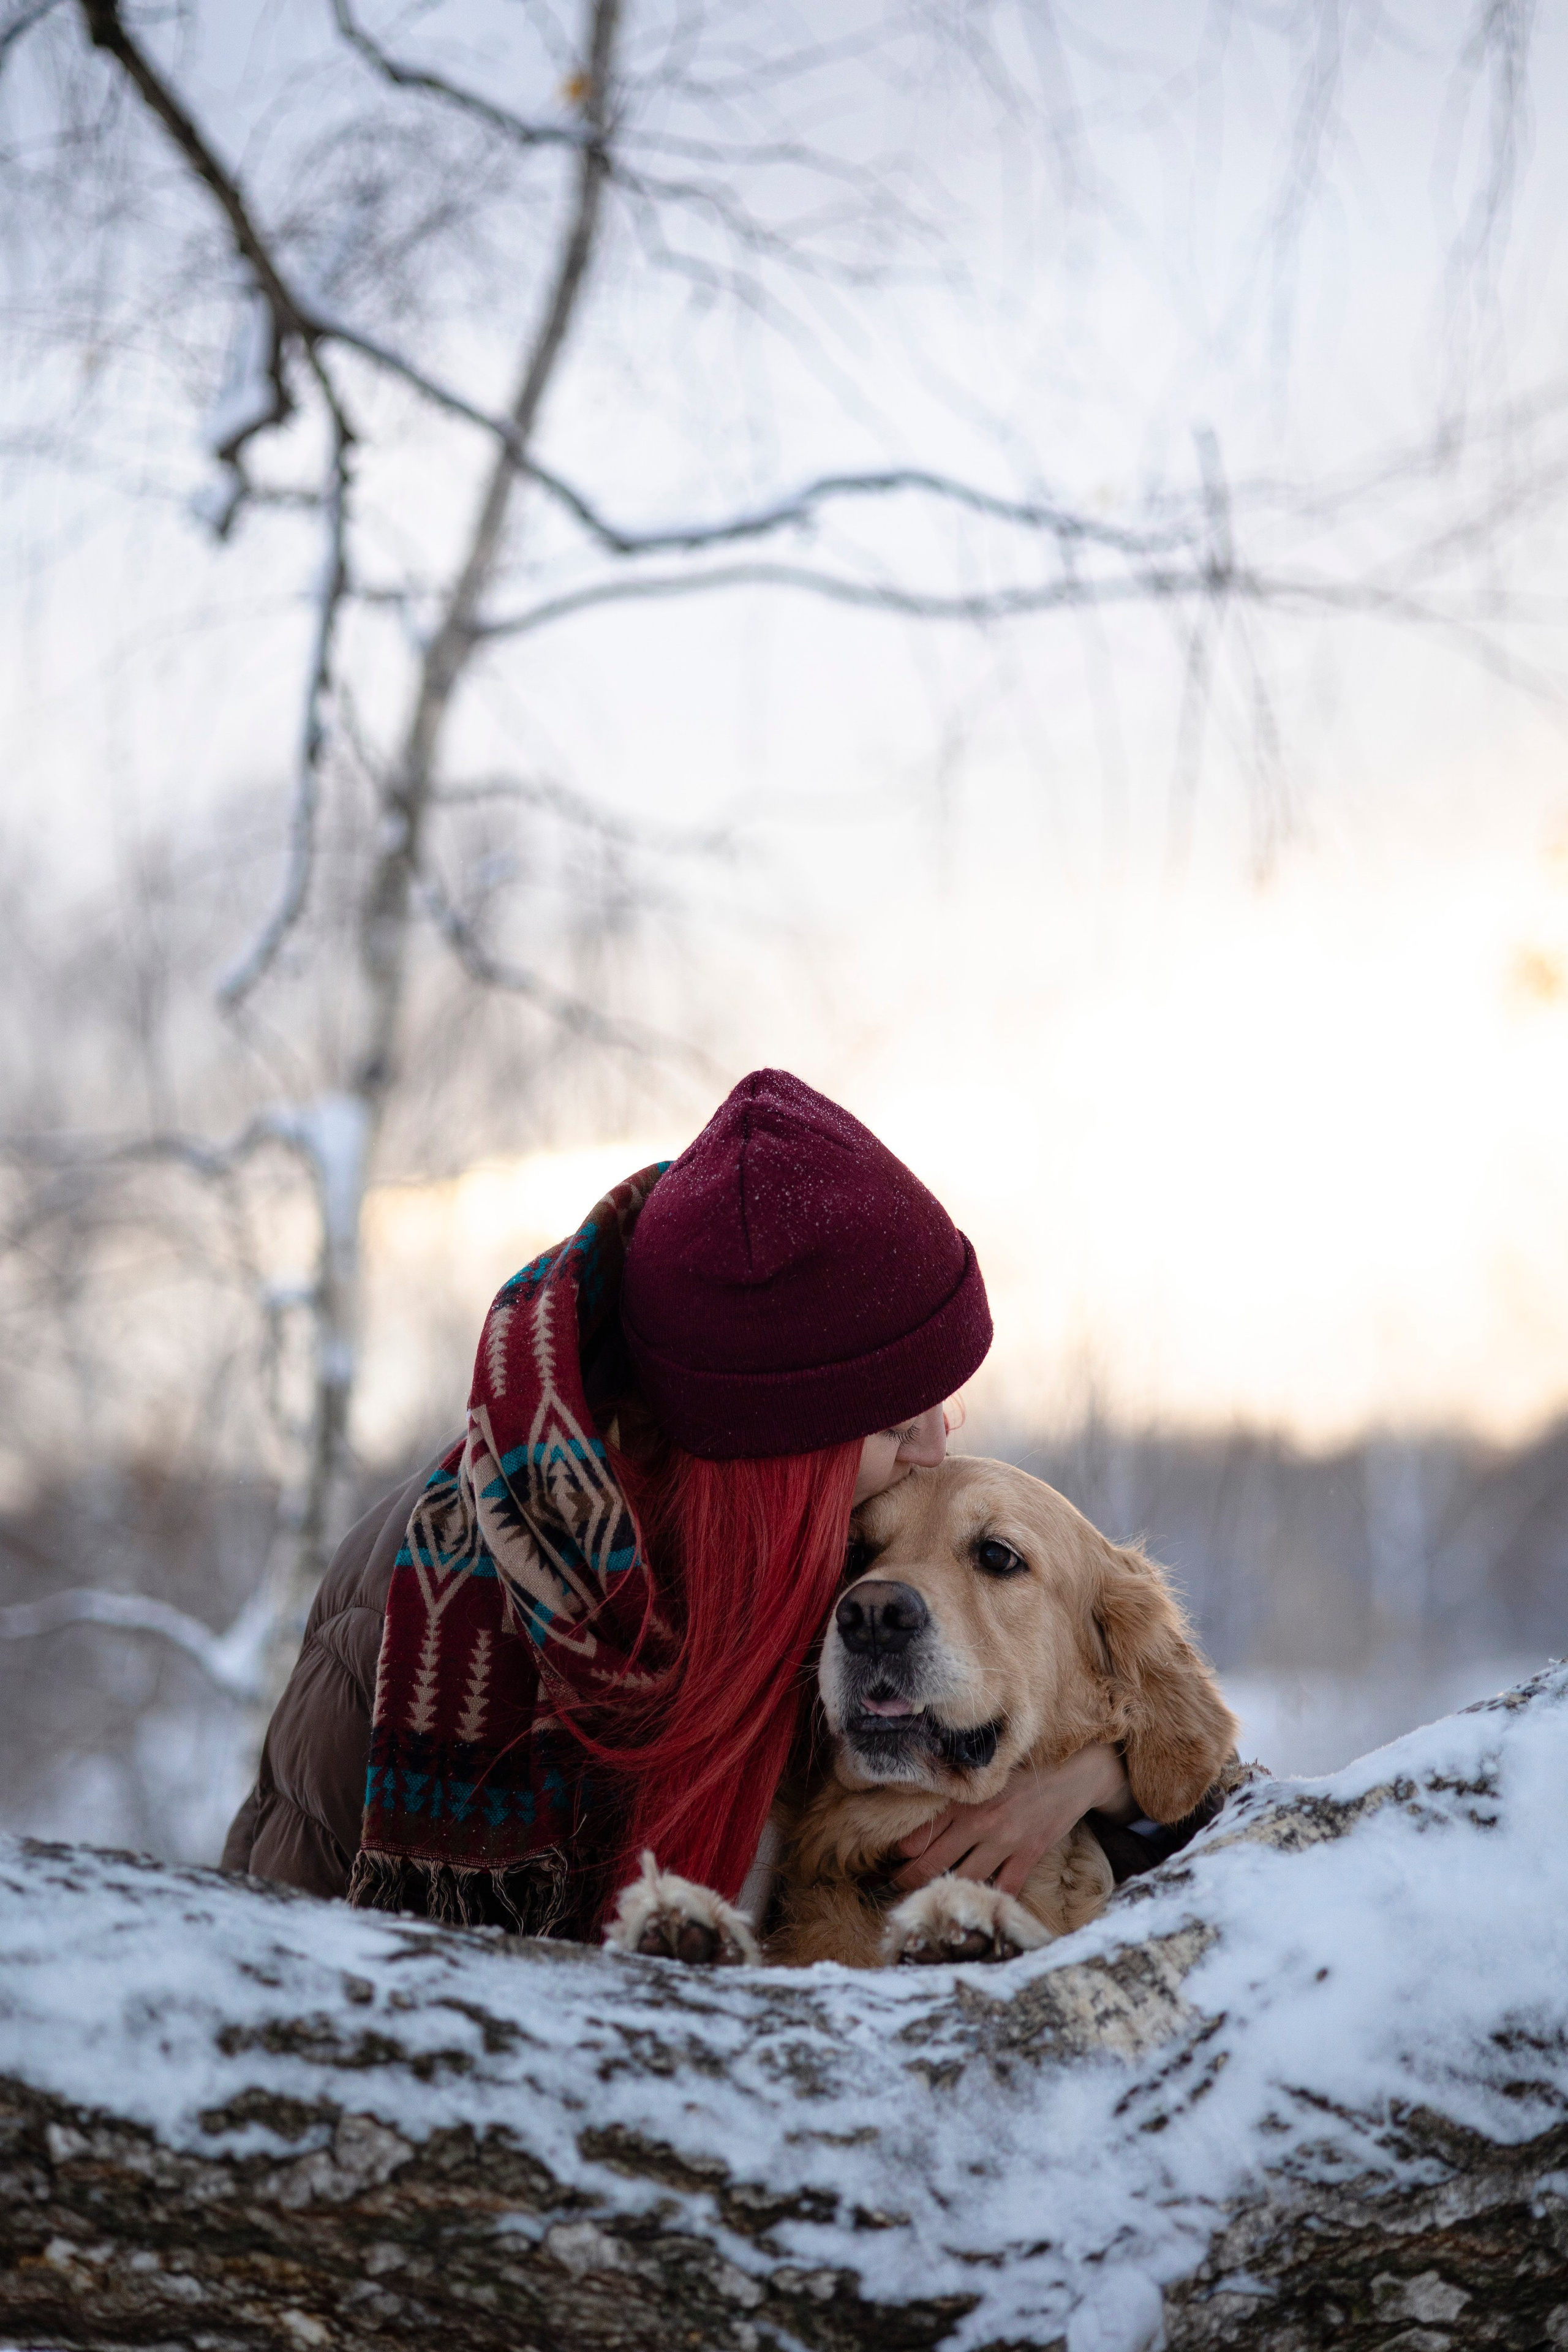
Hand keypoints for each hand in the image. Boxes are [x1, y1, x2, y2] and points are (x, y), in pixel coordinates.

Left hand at [891, 1742, 1134, 1898]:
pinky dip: (991, 1899)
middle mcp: (980, 1822)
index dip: (900, 1856)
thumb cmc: (1022, 1773)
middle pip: (934, 1863)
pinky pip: (1005, 1888)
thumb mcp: (983, 1779)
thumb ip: (952, 1801)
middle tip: (897, 1892)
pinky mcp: (1030, 1855)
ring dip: (944, 1894)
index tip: (889, 1866)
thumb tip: (913, 1834)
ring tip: (929, 1903)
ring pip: (965, 1879)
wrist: (1071, 1773)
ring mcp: (1006, 1841)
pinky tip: (978, 1906)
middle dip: (910, 1882)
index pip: (919, 1836)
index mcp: (964, 1801)